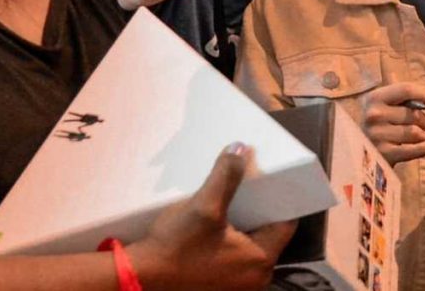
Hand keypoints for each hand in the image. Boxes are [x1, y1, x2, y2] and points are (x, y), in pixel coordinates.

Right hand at [129, 144, 297, 290]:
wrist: (138, 279)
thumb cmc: (176, 246)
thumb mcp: (204, 206)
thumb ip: (226, 176)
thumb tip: (241, 147)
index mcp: (261, 261)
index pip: (286, 224)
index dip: (282, 200)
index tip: (273, 181)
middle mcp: (256, 278)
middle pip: (268, 235)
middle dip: (261, 211)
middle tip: (252, 186)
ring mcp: (237, 286)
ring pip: (251, 246)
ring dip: (244, 225)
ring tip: (234, 200)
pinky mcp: (219, 287)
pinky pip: (235, 258)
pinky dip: (231, 241)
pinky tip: (218, 224)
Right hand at [361, 82, 424, 164]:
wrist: (360, 153)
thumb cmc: (380, 125)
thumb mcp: (388, 106)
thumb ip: (409, 98)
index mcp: (375, 97)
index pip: (406, 90)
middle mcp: (373, 114)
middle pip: (413, 114)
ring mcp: (376, 134)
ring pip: (414, 132)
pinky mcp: (382, 153)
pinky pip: (412, 149)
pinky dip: (424, 148)